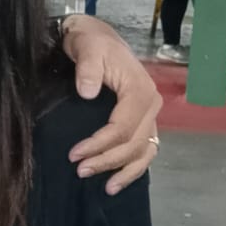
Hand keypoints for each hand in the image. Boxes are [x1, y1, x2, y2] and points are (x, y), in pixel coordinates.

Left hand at [62, 16, 161, 192]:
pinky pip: (146, 149)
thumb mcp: (87, 47)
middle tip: (80, 170)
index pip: (123, 127)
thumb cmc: (91, 43)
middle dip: (107, 160)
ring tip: (105, 187)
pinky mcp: (144, 121)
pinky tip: (119, 180)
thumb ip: (87, 68)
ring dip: (125, 170)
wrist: (97, 38)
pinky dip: (135, 167)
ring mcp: (150, 115)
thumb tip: (87, 92)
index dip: (99, 144)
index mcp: (140, 90)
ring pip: (144, 151)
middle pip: (133, 143)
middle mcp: (151, 105)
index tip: (74, 154)